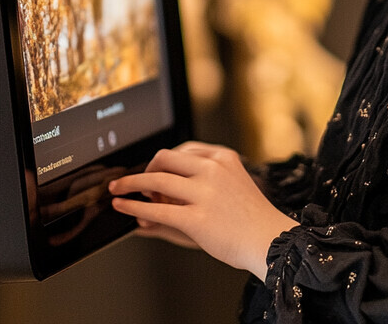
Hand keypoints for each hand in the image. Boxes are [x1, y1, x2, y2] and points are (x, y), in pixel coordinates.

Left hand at [109, 142, 296, 279]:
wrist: (270, 240)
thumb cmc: (250, 217)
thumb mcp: (229, 187)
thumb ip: (197, 183)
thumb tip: (166, 184)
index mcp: (223, 157)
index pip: (183, 148)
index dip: (164, 161)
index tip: (153, 171)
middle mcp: (213, 169)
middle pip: (166, 158)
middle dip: (145, 169)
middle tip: (132, 182)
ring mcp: (205, 193)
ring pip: (157, 179)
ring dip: (131, 184)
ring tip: (117, 191)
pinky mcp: (196, 218)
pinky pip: (156, 209)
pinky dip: (134, 207)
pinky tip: (124, 208)